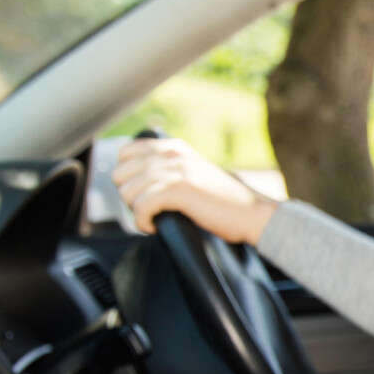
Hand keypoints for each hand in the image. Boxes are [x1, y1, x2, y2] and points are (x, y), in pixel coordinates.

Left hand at [112, 137, 277, 242]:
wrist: (253, 214)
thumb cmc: (225, 202)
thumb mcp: (193, 173)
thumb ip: (167, 169)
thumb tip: (132, 181)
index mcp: (173, 147)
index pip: (124, 154)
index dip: (129, 179)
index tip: (145, 194)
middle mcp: (171, 154)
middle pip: (120, 175)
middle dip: (130, 196)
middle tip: (151, 209)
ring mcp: (174, 170)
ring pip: (128, 192)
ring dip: (138, 210)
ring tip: (157, 217)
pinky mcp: (178, 190)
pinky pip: (141, 208)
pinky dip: (144, 222)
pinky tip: (157, 226)